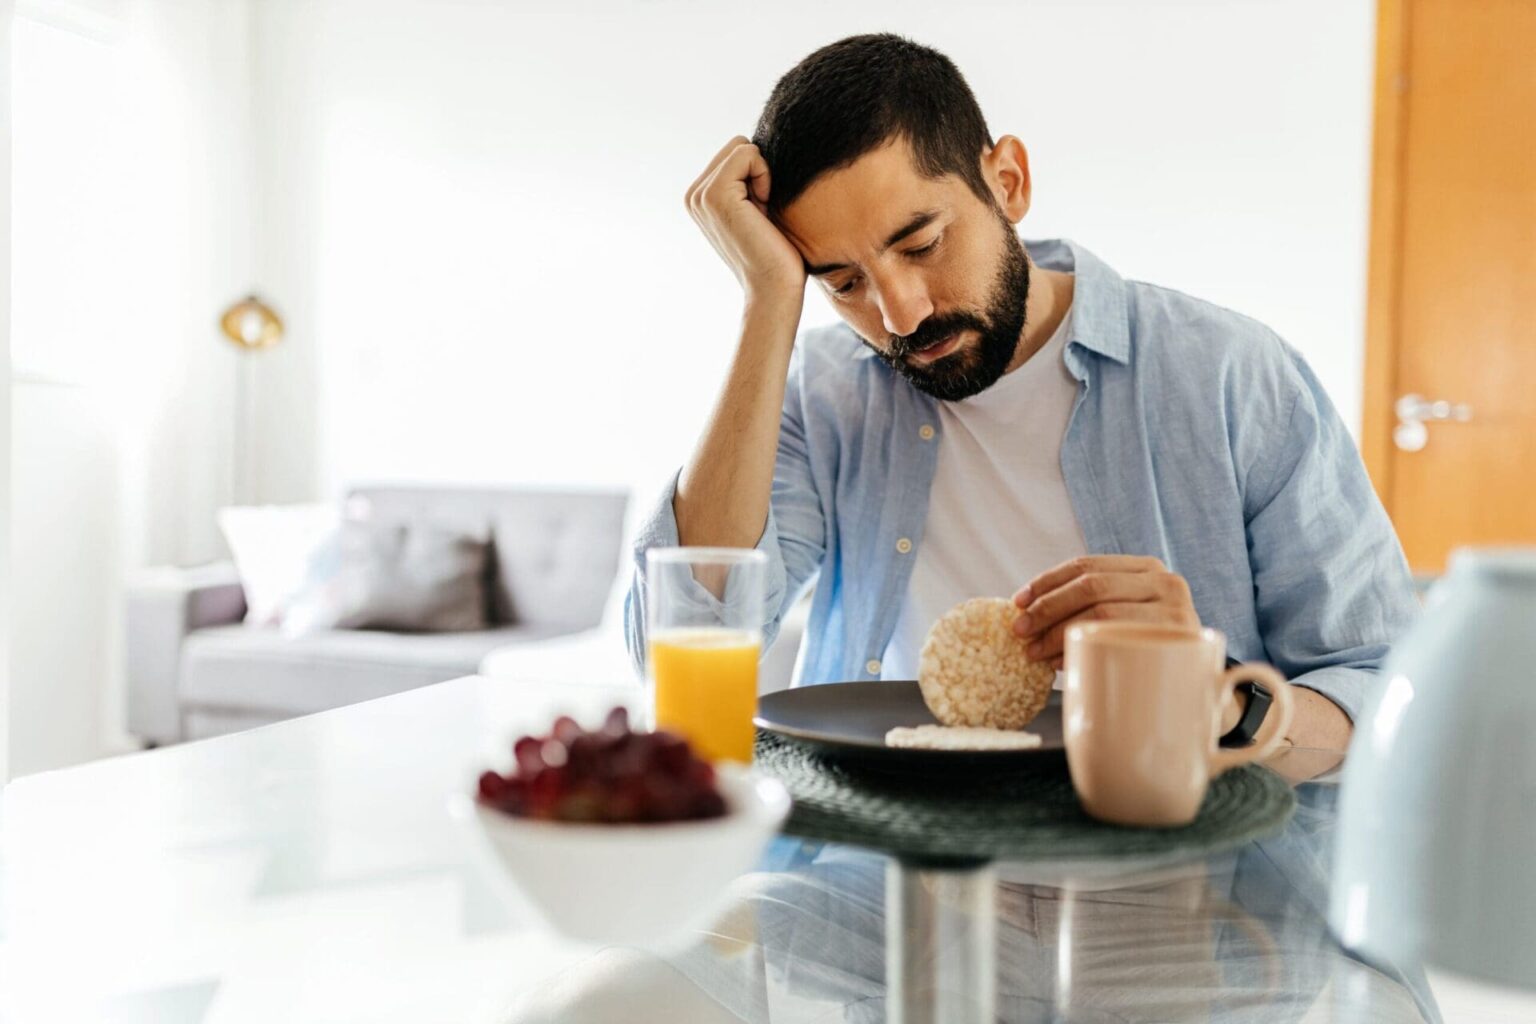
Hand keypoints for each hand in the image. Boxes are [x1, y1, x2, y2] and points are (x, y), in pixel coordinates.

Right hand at [685, 136, 806, 305]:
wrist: (774, 288)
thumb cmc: (776, 254)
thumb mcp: (757, 209)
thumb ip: (748, 181)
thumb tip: (759, 148)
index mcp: (701, 198)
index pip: (736, 154)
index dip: (759, 175)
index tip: (760, 213)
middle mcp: (694, 195)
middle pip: (738, 146)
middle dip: (759, 172)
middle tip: (762, 212)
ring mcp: (701, 195)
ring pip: (743, 148)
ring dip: (763, 175)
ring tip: (761, 213)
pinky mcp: (715, 194)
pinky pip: (748, 154)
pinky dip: (765, 175)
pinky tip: (762, 208)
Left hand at [1011, 555, 1198, 669]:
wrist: (1199, 682)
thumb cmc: (1147, 647)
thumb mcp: (1125, 614)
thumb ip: (1089, 604)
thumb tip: (1026, 612)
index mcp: (1146, 568)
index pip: (1086, 565)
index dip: (1047, 581)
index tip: (1017, 602)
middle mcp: (1165, 580)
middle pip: (1090, 586)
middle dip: (1047, 608)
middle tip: (1019, 631)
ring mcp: (1176, 609)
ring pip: (1102, 611)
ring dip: (1058, 632)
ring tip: (1035, 652)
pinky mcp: (1179, 638)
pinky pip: (1119, 638)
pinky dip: (1083, 649)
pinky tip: (1064, 662)